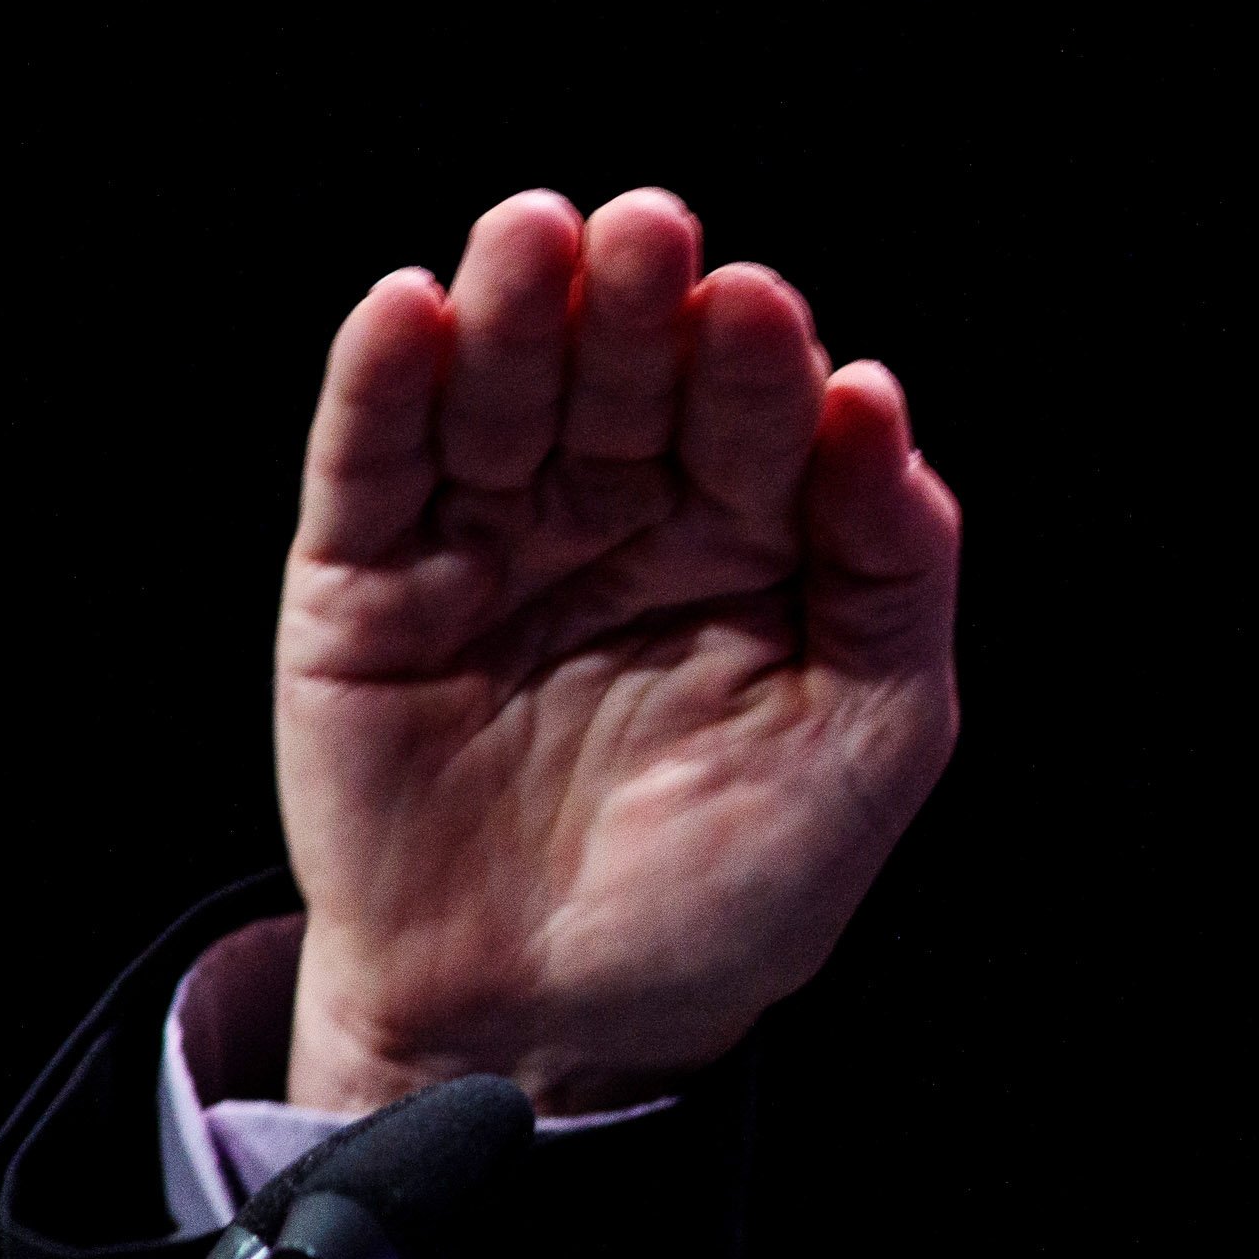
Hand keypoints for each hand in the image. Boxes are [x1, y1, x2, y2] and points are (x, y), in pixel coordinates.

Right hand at [275, 188, 962, 1112]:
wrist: (561, 1027)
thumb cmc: (735, 885)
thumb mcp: (870, 738)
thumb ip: (893, 573)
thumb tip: (876, 405)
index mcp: (757, 532)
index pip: (762, 419)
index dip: (760, 365)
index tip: (764, 312)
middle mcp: (623, 509)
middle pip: (629, 378)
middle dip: (638, 305)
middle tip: (650, 230)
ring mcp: (491, 534)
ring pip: (501, 392)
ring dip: (517, 307)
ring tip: (538, 234)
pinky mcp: (366, 580)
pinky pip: (371, 465)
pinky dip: (381, 384)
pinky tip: (409, 309)